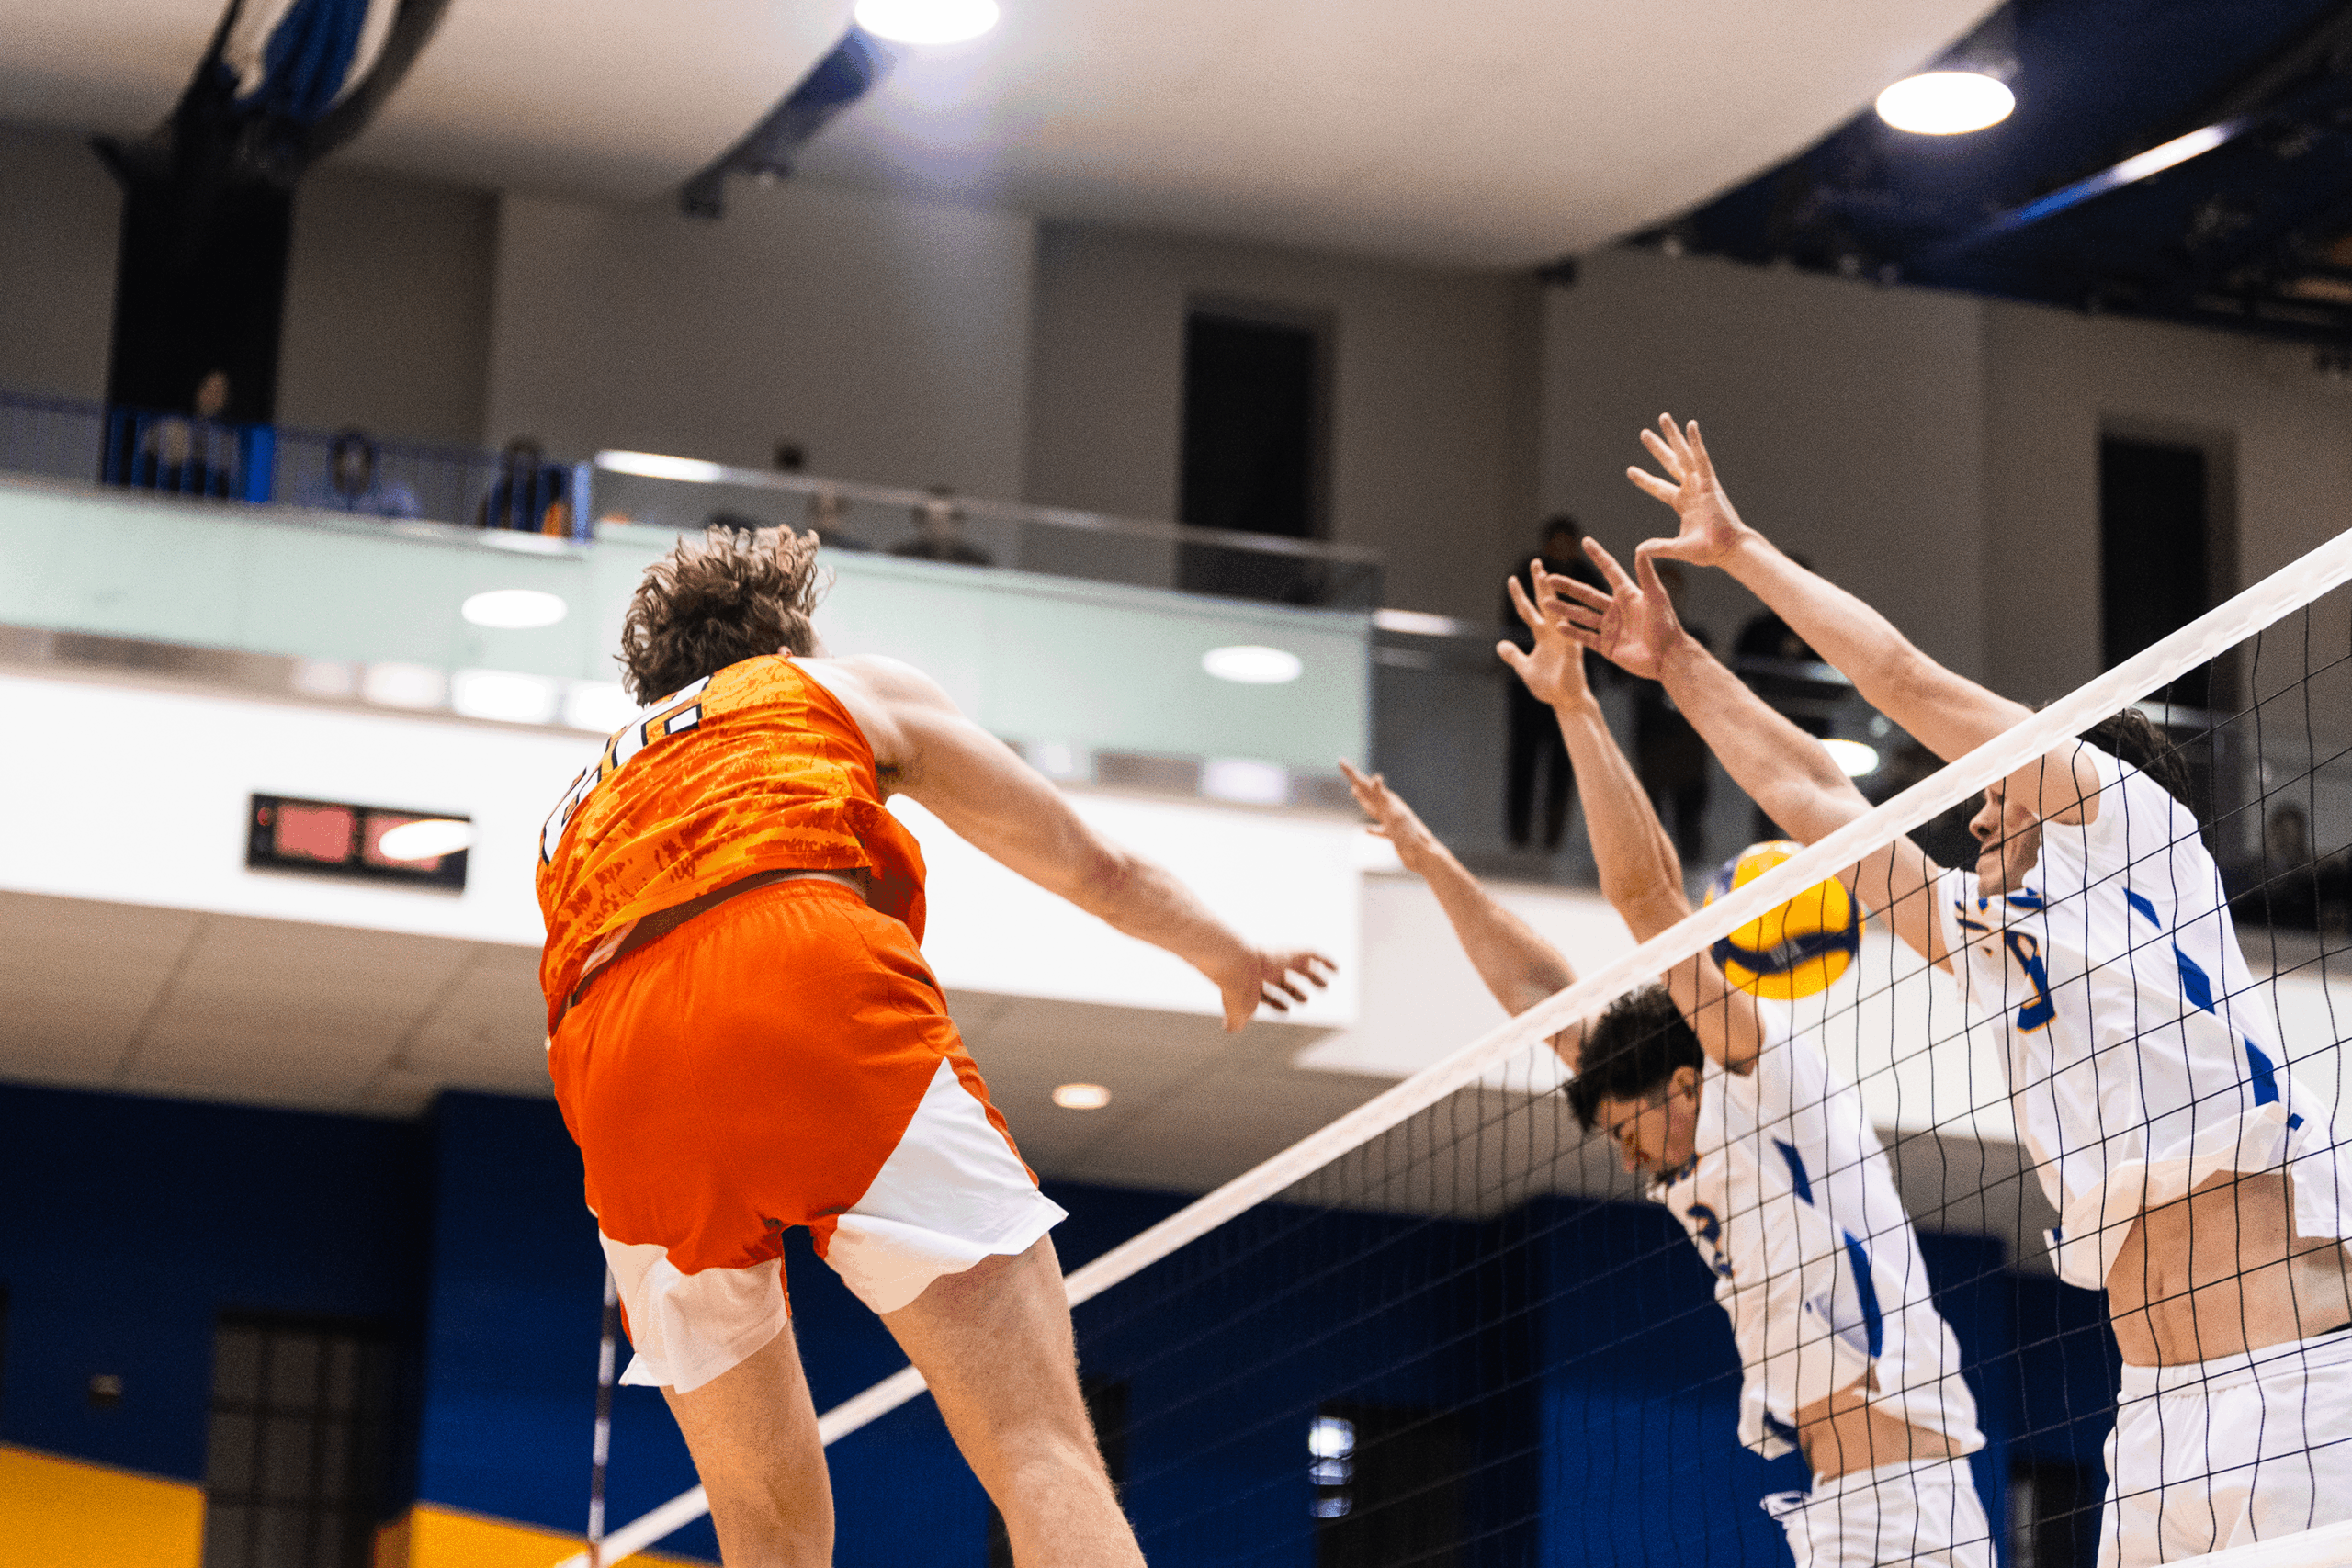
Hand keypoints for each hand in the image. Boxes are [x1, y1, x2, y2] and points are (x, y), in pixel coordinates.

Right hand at [1209, 948, 1334, 1032]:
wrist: (1235, 964)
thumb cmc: (1234, 990)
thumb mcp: (1235, 1010)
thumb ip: (1235, 1021)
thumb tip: (1230, 1028)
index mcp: (1250, 983)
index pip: (1265, 992)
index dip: (1276, 1002)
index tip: (1286, 1009)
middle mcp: (1264, 970)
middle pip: (1282, 979)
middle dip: (1294, 989)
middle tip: (1306, 998)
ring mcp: (1277, 961)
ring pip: (1298, 967)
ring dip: (1313, 977)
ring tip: (1325, 986)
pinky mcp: (1290, 953)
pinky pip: (1312, 954)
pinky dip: (1325, 960)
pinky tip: (1337, 970)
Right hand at [1338, 759, 1446, 866]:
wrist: (1425, 855)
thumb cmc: (1412, 836)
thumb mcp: (1395, 814)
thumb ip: (1385, 798)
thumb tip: (1376, 778)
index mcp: (1387, 802)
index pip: (1365, 784)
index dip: (1352, 773)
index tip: (1341, 762)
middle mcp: (1388, 809)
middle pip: (1367, 791)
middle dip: (1354, 779)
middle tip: (1343, 765)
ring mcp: (1390, 821)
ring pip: (1372, 808)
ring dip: (1362, 800)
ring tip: (1354, 791)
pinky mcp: (1394, 835)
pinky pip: (1380, 830)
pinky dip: (1372, 829)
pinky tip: (1366, 830)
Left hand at [1497, 565, 1591, 707]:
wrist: (1567, 701)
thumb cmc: (1549, 685)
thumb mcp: (1524, 668)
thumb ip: (1513, 656)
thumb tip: (1500, 645)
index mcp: (1544, 634)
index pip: (1528, 611)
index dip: (1519, 596)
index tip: (1511, 579)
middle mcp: (1555, 632)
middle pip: (1546, 602)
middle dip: (1540, 583)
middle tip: (1536, 562)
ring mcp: (1566, 640)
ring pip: (1559, 612)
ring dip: (1553, 595)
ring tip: (1548, 576)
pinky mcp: (1574, 653)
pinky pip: (1570, 637)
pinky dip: (1566, 627)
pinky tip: (1561, 614)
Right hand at [1550, 538, 1688, 680]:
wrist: (1668, 658)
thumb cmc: (1666, 625)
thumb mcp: (1656, 597)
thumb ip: (1646, 574)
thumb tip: (1642, 549)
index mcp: (1628, 595)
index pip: (1609, 571)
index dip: (1598, 556)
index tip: (1586, 542)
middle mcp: (1617, 609)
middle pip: (1587, 594)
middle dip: (1568, 587)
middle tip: (1549, 578)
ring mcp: (1610, 628)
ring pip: (1582, 615)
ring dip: (1564, 608)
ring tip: (1546, 602)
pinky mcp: (1607, 646)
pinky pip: (1585, 638)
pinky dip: (1572, 632)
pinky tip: (1557, 626)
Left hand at [1624, 414, 1755, 567]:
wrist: (1729, 550)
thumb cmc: (1709, 551)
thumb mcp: (1678, 548)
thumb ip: (1659, 547)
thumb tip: (1639, 549)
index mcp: (1683, 504)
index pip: (1660, 488)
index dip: (1646, 480)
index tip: (1630, 470)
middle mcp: (1691, 490)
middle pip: (1670, 464)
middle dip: (1657, 448)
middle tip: (1644, 433)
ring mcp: (1701, 484)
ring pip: (1684, 454)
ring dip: (1674, 436)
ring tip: (1663, 417)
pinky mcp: (1711, 483)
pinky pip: (1702, 459)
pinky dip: (1696, 442)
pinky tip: (1690, 426)